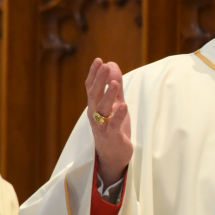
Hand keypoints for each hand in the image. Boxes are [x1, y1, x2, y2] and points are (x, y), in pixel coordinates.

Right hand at [86, 59, 132, 186]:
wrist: (114, 155)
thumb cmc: (114, 127)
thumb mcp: (116, 104)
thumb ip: (115, 87)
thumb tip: (112, 65)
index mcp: (95, 106)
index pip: (91, 87)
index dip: (94, 74)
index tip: (99, 60)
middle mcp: (95, 114)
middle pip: (94, 95)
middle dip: (99, 80)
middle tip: (104, 66)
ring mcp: (102, 126)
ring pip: (102, 109)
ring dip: (108, 95)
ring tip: (114, 82)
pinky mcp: (112, 136)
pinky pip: (113, 125)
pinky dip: (118, 115)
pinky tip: (123, 106)